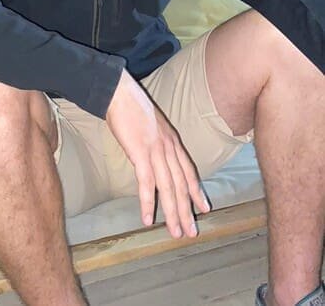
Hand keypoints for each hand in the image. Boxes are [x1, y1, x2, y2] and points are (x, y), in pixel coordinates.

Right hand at [105, 69, 209, 238]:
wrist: (120, 92)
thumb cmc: (131, 105)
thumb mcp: (152, 124)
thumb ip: (156, 141)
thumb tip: (152, 155)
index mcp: (172, 141)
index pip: (188, 171)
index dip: (196, 191)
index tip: (204, 208)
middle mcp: (169, 148)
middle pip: (181, 184)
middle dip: (186, 210)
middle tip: (191, 232)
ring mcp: (156, 151)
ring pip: (168, 188)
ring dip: (172, 213)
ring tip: (176, 233)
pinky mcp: (140, 153)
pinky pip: (146, 183)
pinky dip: (148, 202)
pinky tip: (148, 219)